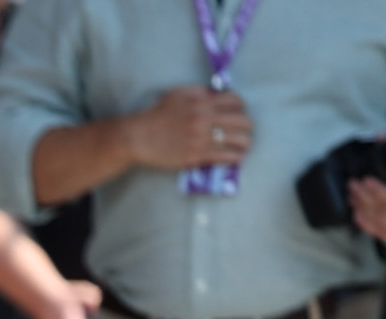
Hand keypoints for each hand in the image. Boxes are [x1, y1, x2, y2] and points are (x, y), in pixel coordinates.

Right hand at [129, 88, 249, 173]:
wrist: (138, 137)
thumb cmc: (156, 114)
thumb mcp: (178, 94)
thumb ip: (200, 93)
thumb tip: (218, 95)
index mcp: (203, 102)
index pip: (236, 101)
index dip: (241, 107)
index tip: (239, 113)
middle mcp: (206, 119)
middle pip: (242, 121)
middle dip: (247, 126)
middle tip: (245, 131)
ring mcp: (202, 138)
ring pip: (238, 140)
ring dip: (245, 143)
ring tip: (244, 146)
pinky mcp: (196, 156)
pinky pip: (225, 156)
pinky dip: (235, 158)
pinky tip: (237, 158)